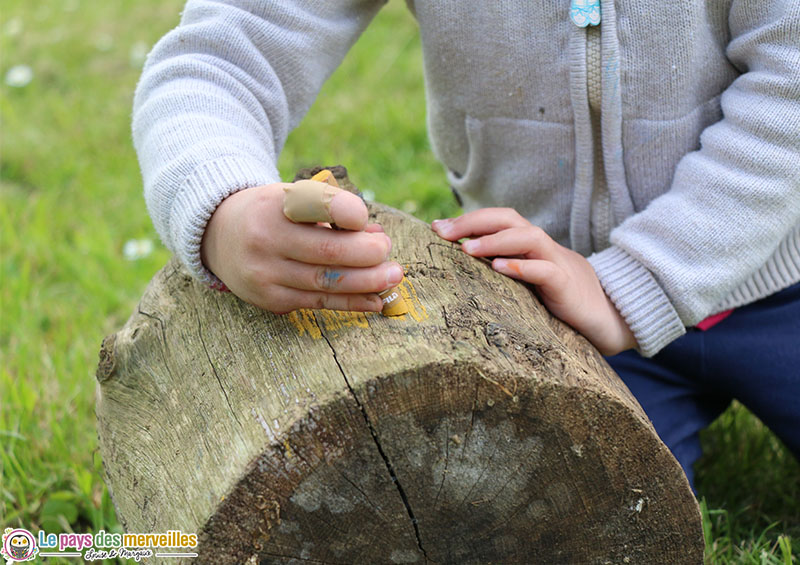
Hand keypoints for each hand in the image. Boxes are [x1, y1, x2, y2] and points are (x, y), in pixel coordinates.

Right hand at [201, 183, 403, 313]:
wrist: (219, 237)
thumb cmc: (272, 213)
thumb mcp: (294, 197)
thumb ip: (335, 212)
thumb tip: (376, 236)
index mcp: (275, 205)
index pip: (317, 205)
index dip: (349, 213)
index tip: (365, 219)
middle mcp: (266, 239)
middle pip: (328, 251)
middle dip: (368, 255)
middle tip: (389, 253)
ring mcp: (265, 273)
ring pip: (326, 282)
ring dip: (367, 282)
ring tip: (393, 277)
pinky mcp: (270, 299)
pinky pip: (318, 303)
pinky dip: (351, 303)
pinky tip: (375, 301)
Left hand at [431, 208, 635, 354]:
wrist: (604, 316)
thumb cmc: (556, 299)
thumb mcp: (525, 281)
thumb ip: (501, 268)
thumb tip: (461, 266)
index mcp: (529, 244)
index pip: (497, 220)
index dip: (468, 220)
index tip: (436, 228)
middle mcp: (541, 246)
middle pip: (508, 220)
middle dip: (473, 222)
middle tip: (442, 232)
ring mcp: (556, 262)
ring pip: (527, 238)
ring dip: (495, 241)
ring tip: (466, 250)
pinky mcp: (567, 284)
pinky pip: (545, 270)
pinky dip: (522, 266)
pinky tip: (499, 269)